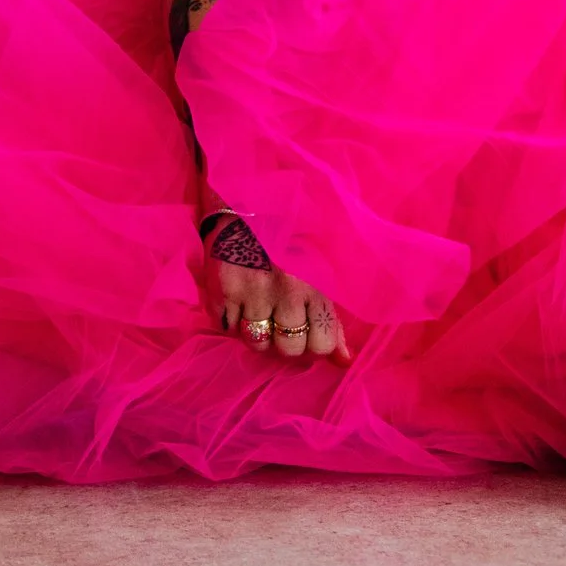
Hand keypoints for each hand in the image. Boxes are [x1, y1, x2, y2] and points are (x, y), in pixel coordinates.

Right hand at [204, 214, 349, 361]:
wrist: (247, 203)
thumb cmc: (290, 241)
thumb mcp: (319, 274)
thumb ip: (331, 320)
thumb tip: (344, 362)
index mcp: (316, 285)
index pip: (321, 345)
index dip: (313, 345)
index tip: (306, 333)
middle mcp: (286, 291)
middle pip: (288, 349)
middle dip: (284, 342)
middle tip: (280, 322)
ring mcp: (252, 292)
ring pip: (256, 343)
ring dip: (257, 333)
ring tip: (258, 310)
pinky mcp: (222, 291)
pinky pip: (227, 328)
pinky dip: (231, 320)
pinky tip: (237, 299)